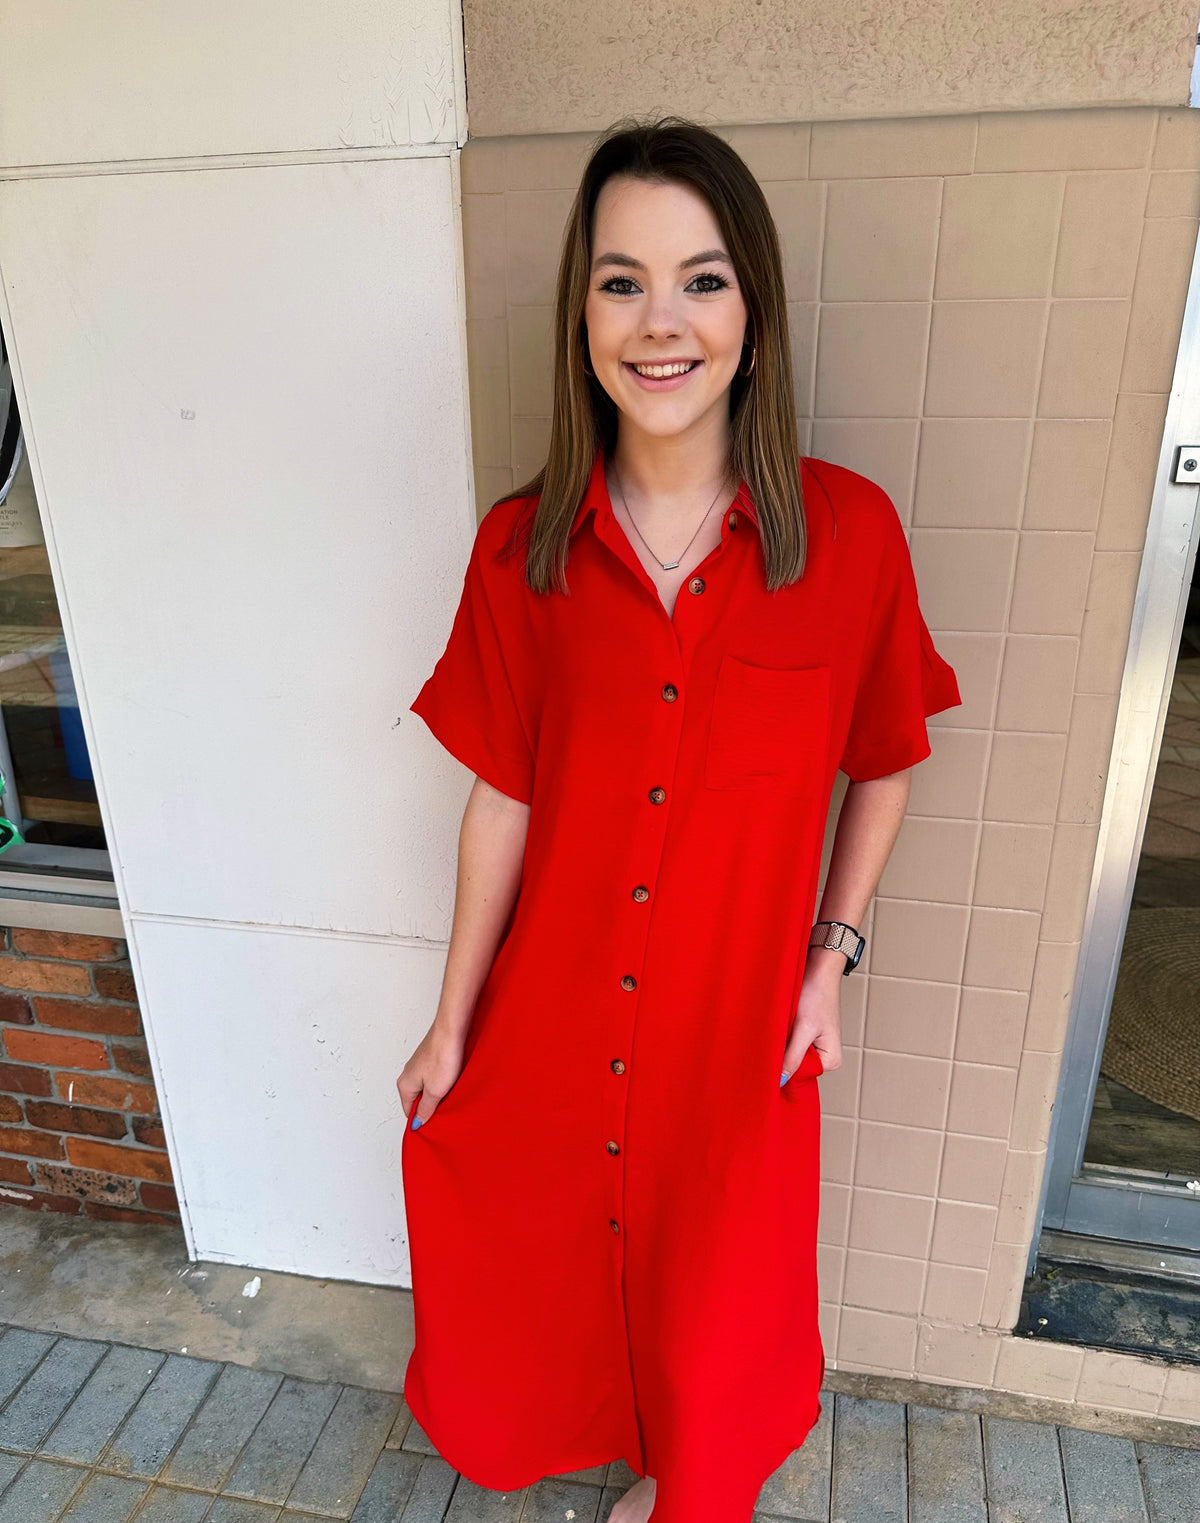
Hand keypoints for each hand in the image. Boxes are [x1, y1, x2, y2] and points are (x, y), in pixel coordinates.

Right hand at [397, 1021, 466, 1129]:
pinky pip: (434, 1078)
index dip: (421, 1120)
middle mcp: (408, 1075)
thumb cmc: (442, 1056)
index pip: (408, 1112)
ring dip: (439, 1093)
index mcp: (404, 1085)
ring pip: (427, 1088)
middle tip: (446, 1108)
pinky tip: (453, 1079)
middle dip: (431, 1106)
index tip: (434, 1125)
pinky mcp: (431, 1059)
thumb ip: (425, 1109)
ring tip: (451, 1091)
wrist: (451, 1030)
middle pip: (417, 1100)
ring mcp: (419, 1066)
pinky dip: (443, 1082)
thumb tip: (417, 1123)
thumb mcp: (434, 1091)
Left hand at [781, 947, 844, 1080]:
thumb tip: (781, 1081)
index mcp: (831, 1060)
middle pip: (795, 1065)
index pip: (799, 1075)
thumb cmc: (817, 995)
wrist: (818, 968)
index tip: (773, 1053)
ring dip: (782, 1042)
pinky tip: (783, 1022)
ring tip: (783, 1025)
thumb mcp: (804, 1029)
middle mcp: (825, 1056)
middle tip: (778, 1034)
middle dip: (783, 1052)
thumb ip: (793, 1057)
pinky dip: (783, 1034)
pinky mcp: (806, 1034)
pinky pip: (789, 1041)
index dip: (784, 1065)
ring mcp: (815, 1045)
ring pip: (789, 1053)